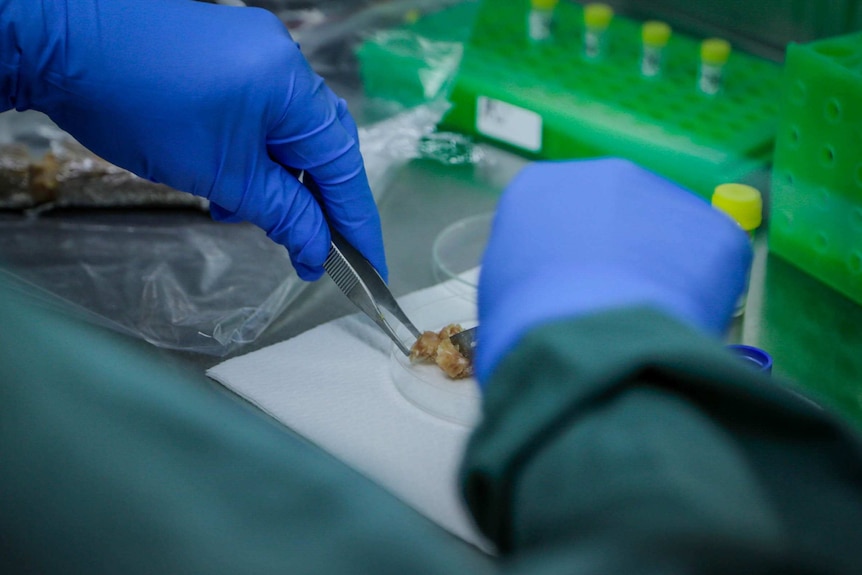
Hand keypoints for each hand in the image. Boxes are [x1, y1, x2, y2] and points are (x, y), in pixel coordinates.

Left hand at [4, 0, 385, 280]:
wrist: (59, 41)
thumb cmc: (139, 105)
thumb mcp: (220, 174)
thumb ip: (281, 213)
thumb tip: (317, 250)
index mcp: (292, 85)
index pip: (342, 164)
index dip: (357, 221)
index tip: (369, 266)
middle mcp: (284, 61)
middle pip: (322, 146)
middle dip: (319, 202)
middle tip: (317, 248)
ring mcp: (255, 53)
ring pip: (288, 133)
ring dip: (280, 180)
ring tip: (251, 213)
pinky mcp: (227, 56)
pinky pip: (262, 115)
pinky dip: (256, 155)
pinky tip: (231, 181)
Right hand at [476, 158, 751, 382]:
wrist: (586, 343)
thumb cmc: (525, 322)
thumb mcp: (501, 288)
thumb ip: (526, 268)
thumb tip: (551, 281)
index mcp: (540, 186)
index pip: (551, 212)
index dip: (561, 254)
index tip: (565, 286)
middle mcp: (605, 174)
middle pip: (613, 212)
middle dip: (614, 252)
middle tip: (609, 302)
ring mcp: (666, 195)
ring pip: (664, 235)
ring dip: (658, 269)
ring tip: (643, 317)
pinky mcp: (715, 230)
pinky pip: (706, 263)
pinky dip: (697, 293)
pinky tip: (676, 322)